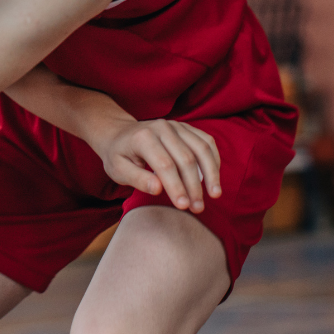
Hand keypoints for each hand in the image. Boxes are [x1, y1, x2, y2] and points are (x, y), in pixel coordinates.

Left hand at [89, 119, 220, 212]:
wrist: (120, 133)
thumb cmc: (119, 155)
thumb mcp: (118, 170)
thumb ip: (137, 179)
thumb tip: (158, 189)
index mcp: (143, 137)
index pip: (165, 165)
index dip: (176, 187)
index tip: (183, 206)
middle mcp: (162, 127)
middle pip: (186, 159)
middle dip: (194, 186)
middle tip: (198, 208)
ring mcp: (176, 125)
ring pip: (201, 148)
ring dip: (211, 173)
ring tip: (215, 195)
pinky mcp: (186, 127)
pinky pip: (207, 141)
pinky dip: (213, 160)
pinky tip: (214, 178)